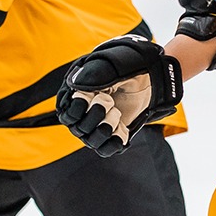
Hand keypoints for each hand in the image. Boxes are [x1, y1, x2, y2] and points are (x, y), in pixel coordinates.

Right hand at [56, 35, 182, 156]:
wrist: (147, 79)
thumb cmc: (125, 69)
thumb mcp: (112, 66)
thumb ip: (94, 75)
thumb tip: (77, 88)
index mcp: (77, 96)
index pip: (68, 113)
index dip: (79, 108)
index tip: (96, 96)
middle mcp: (83, 115)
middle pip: (79, 129)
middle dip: (95, 116)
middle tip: (110, 101)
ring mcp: (96, 127)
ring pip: (92, 141)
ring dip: (105, 128)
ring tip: (116, 113)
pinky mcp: (111, 136)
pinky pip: (106, 149)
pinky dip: (114, 143)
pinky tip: (122, 132)